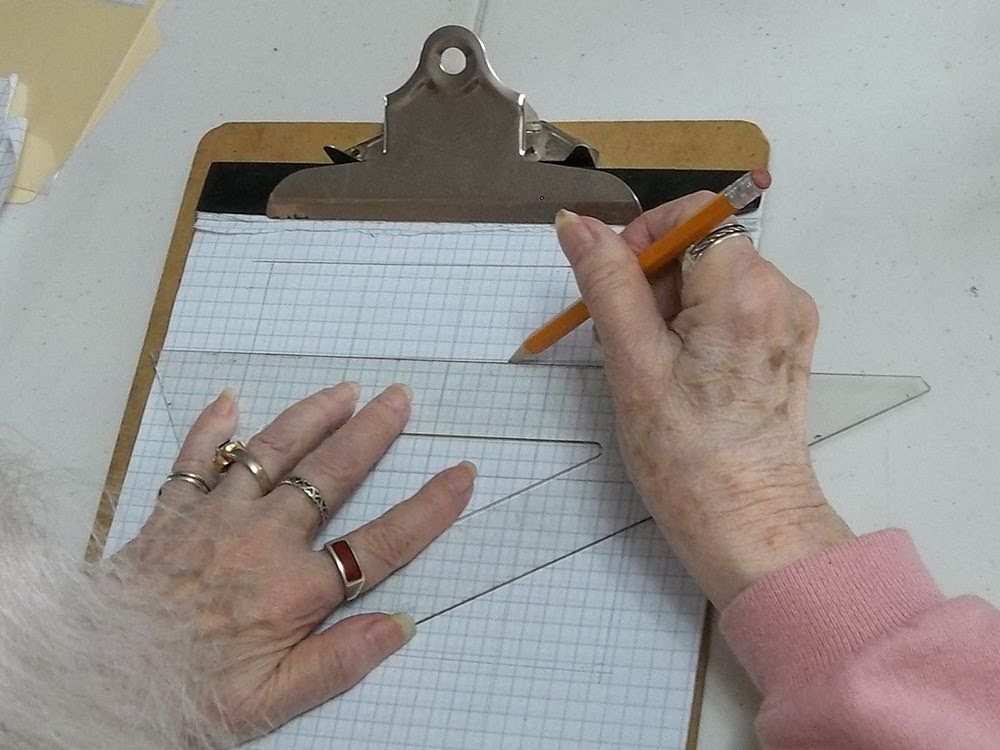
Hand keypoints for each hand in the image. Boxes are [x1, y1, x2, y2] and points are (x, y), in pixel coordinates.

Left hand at [112, 383, 474, 739]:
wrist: (98, 682)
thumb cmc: (188, 695)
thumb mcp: (271, 702)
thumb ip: (339, 661)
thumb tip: (400, 625)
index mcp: (294, 591)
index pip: (381, 542)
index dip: (429, 508)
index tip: (461, 475)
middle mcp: (262, 541)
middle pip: (331, 475)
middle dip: (372, 433)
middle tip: (401, 398)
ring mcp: (214, 519)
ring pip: (272, 452)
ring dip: (311, 416)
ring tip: (344, 389)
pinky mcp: (171, 514)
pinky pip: (195, 459)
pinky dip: (212, 429)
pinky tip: (231, 402)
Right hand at [556, 197, 852, 606]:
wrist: (750, 527)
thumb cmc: (685, 456)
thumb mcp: (632, 363)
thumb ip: (606, 284)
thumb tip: (577, 224)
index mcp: (746, 291)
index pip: (691, 216)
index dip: (643, 239)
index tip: (615, 290)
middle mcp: (781, 294)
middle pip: (701, 247)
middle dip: (653, 283)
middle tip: (630, 345)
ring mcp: (790, 321)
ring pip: (712, 279)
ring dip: (670, 308)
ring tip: (656, 368)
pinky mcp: (786, 346)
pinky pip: (731, 308)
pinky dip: (696, 326)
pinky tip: (682, 375)